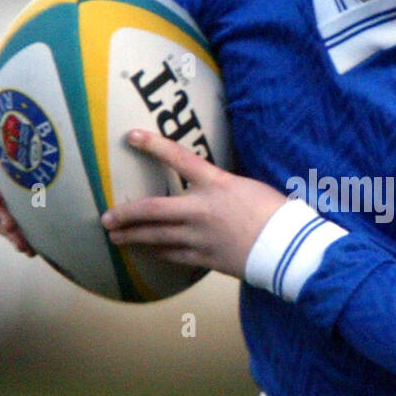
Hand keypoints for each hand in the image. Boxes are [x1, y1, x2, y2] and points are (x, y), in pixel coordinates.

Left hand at [101, 129, 287, 279]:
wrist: (290, 247)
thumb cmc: (277, 212)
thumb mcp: (248, 187)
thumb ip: (221, 186)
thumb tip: (207, 186)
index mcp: (217, 184)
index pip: (179, 157)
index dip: (153, 145)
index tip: (130, 136)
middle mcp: (202, 210)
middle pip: (152, 210)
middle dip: (125, 214)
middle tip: (106, 217)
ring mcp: (201, 237)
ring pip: (157, 237)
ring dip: (133, 237)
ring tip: (115, 238)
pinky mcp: (207, 259)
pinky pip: (174, 256)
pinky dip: (157, 253)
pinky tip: (147, 252)